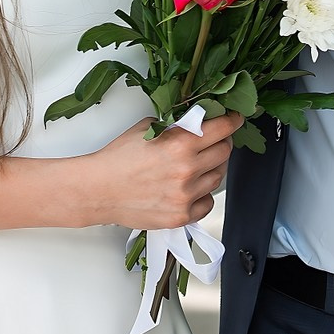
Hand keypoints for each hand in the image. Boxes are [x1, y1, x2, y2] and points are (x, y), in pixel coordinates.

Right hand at [75, 114, 240, 230]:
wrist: (99, 190)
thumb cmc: (117, 158)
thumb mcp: (147, 128)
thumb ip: (176, 126)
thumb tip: (196, 122)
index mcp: (180, 144)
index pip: (223, 129)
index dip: (232, 120)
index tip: (235, 118)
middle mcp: (187, 170)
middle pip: (225, 152)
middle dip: (220, 143)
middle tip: (210, 142)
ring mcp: (186, 195)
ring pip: (218, 177)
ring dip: (210, 169)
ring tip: (191, 167)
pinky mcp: (182, 215)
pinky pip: (208, 202)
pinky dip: (202, 194)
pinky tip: (187, 188)